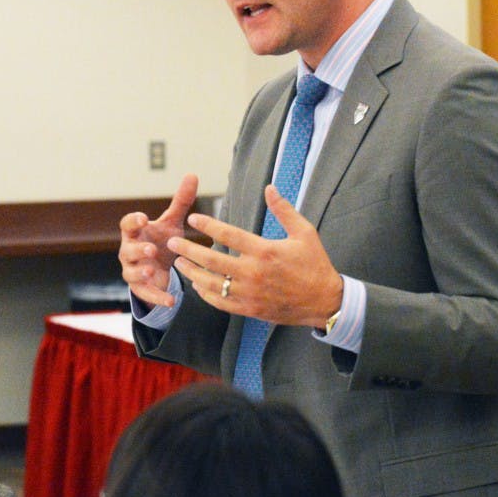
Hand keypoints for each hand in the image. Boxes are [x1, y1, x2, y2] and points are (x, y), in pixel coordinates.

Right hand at [118, 174, 198, 307]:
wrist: (159, 269)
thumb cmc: (163, 240)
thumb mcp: (172, 222)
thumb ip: (181, 201)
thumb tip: (193, 174)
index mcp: (136, 232)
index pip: (127, 224)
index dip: (133, 221)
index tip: (143, 217)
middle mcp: (130, 251)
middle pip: (126, 250)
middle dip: (136, 250)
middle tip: (150, 249)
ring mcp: (133, 270)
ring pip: (130, 272)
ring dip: (139, 272)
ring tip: (150, 271)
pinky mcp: (140, 288)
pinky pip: (146, 293)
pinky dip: (157, 297)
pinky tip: (171, 301)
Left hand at [169, 184, 342, 327]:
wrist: (325, 301)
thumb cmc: (315, 263)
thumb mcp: (304, 232)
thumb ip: (284, 210)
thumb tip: (269, 187)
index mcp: (265, 251)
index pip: (229, 235)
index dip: (208, 225)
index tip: (193, 218)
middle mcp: (254, 273)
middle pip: (212, 260)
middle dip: (188, 249)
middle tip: (172, 242)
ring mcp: (250, 294)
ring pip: (212, 283)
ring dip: (192, 272)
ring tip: (178, 262)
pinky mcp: (250, 309)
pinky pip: (221, 302)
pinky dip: (206, 293)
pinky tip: (197, 284)